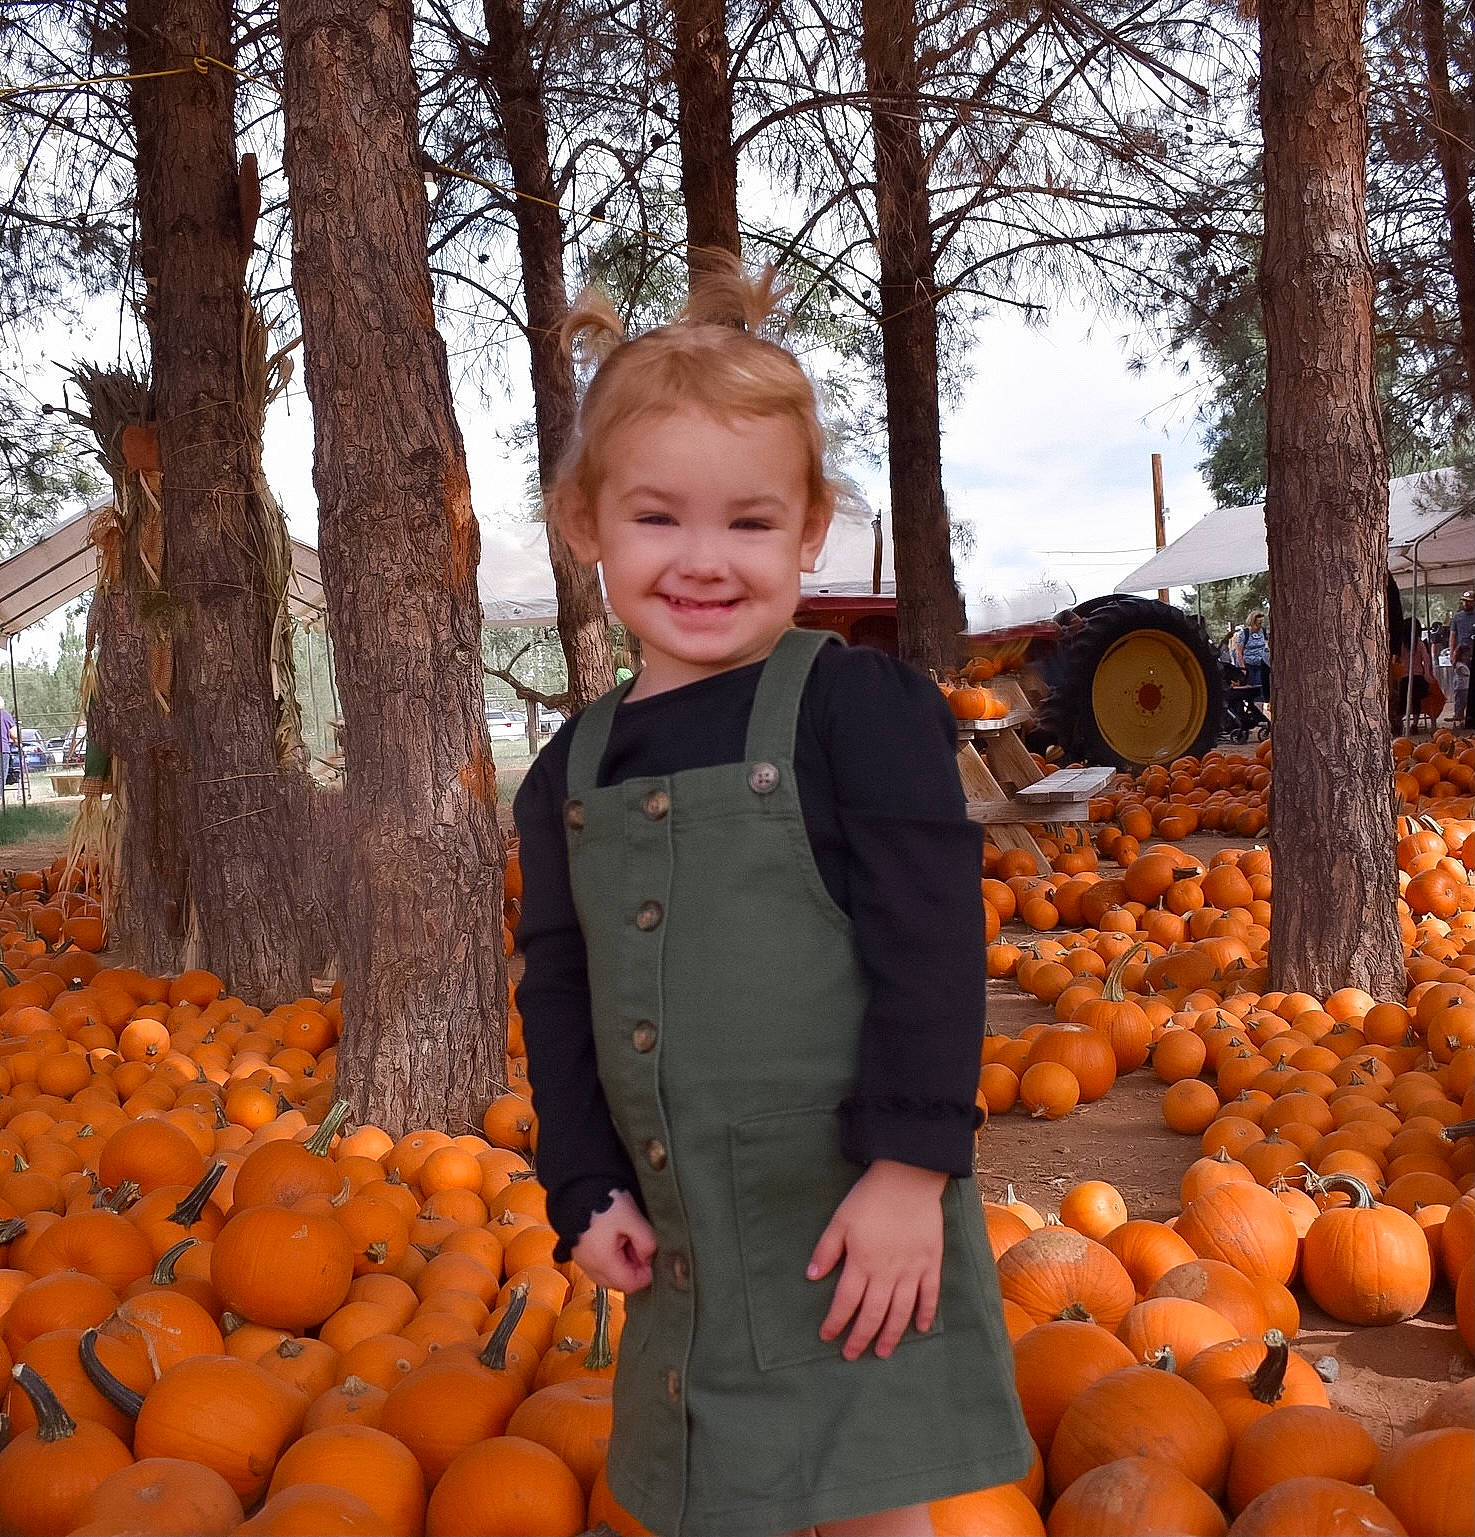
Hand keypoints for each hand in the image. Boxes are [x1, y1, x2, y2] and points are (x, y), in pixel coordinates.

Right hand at [571, 1189, 657, 1292]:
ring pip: (609, 1275)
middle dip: (633, 1268)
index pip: (631, 1285)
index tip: (648, 1254)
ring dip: (622, 1263)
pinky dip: (610, 1258)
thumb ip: (647, 1242)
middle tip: (637, 1243)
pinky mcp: (579, 1253)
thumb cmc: (604, 1202)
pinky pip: (598, 1265)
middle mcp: (590, 1267)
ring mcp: (582, 1261)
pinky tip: (614, 1238)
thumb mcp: (633, 1218)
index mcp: (603, 1262)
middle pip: (620, 1283)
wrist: (577, 1187)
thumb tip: (648, 1258)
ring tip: (625, 1237)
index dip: (646, 1273)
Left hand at [806, 1160, 946, 1360]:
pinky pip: (930, 1295)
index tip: (827, 1337)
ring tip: (883, 1352)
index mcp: (861, 1263)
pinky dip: (926, 1313)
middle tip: (852, 1355)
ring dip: (891, 1335)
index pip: (846, 1302)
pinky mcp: (931, 1263)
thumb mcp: (840, 1221)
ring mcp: (912, 1270)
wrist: (908, 1179)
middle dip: (860, 1338)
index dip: (835, 1322)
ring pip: (901, 1312)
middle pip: (873, 1314)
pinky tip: (921, 1328)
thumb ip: (826, 1250)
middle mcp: (887, 1273)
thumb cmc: (869, 1198)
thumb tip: (811, 1277)